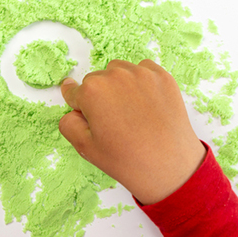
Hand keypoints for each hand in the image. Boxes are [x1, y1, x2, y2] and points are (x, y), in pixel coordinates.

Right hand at [59, 60, 206, 204]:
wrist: (169, 166)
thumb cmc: (126, 159)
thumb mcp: (85, 148)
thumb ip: (68, 123)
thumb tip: (72, 107)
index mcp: (92, 91)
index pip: (74, 92)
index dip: (78, 105)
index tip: (84, 111)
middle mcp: (115, 75)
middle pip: (96, 81)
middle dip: (99, 97)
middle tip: (113, 122)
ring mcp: (141, 74)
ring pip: (118, 71)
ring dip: (119, 85)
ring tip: (130, 112)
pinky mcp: (162, 76)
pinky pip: (143, 70)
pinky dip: (141, 82)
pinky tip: (145, 105)